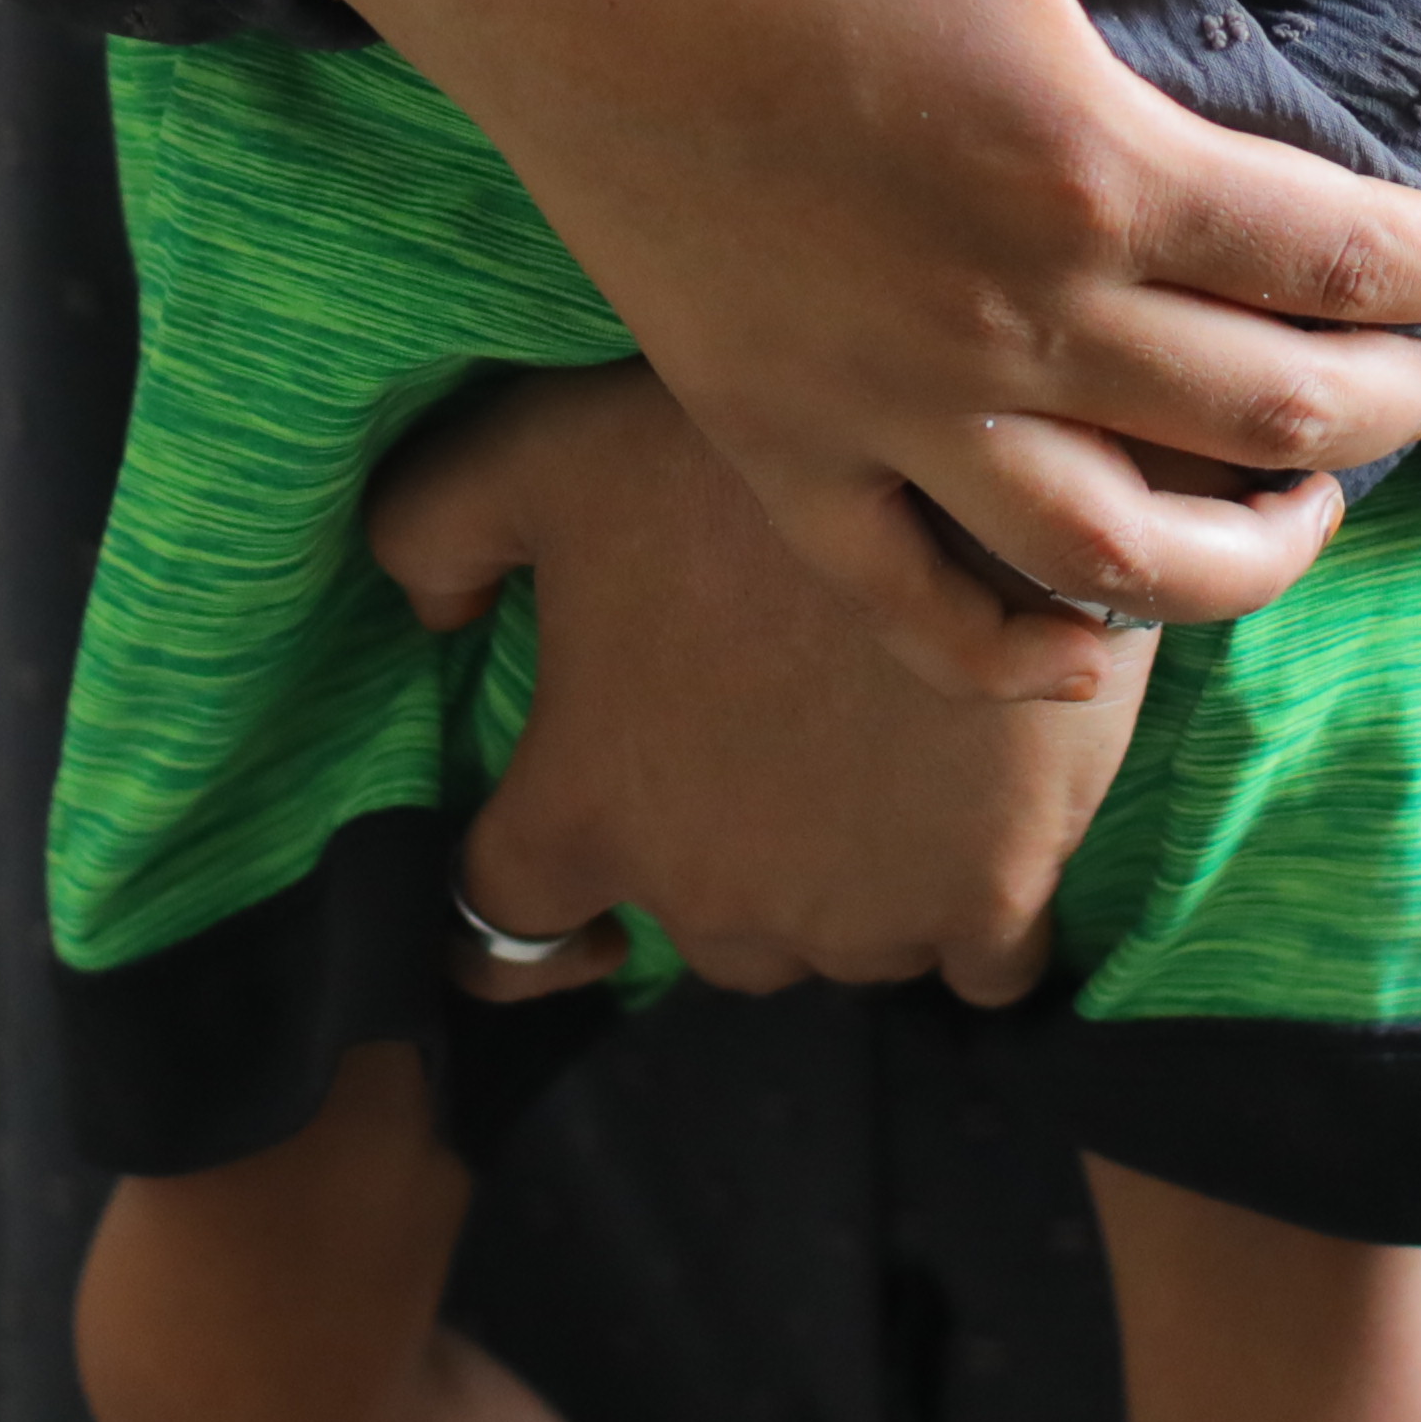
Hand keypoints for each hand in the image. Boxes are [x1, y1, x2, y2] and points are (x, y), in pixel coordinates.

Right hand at [298, 0, 1420, 701]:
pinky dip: (1020, 649)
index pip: (1354, 263)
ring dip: (1256, 558)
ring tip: (1308, 503)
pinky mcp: (769, 437)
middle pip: (1275, 426)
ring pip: (1121, 568)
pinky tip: (1090, 635)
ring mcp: (881, 402)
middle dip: (1407, 404)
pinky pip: (914, 604)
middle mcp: (1002, 317)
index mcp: (1090, 160)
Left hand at [373, 365, 1142, 1001]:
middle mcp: (713, 899)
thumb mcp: (539, 451)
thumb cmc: (734, 464)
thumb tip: (429, 614)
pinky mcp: (991, 902)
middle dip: (714, 863)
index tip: (542, 861)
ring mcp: (859, 916)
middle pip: (695, 932)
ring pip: (836, 951)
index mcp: (589, 808)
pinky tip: (985, 833)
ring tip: (879, 766)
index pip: (496, 921)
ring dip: (844, 891)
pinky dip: (973, 919)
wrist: (973, 467)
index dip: (501, 903)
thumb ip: (435, 529)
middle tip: (758, 740)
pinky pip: (979, 970)